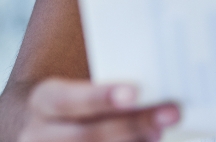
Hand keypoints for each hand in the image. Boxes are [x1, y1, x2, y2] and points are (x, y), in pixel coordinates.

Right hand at [18, 79, 179, 141]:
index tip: (134, 93)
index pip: (68, 100)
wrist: (39, 127)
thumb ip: (106, 84)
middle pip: (87, 135)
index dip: (101, 98)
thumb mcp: (74, 87)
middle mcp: (39, 134)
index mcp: (43, 101)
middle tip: (172, 113)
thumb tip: (156, 83)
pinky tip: (148, 141)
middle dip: (132, 124)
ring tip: (160, 131)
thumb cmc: (71, 102)